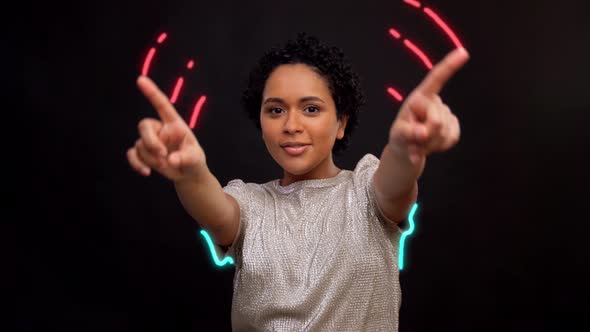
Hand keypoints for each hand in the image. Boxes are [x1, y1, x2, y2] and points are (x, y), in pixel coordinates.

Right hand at [126, 76, 206, 181]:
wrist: (188, 174)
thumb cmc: (193, 161)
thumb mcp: (195, 159)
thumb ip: (185, 158)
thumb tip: (171, 160)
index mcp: (174, 124)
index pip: (162, 105)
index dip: (152, 92)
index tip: (141, 79)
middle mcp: (160, 129)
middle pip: (144, 125)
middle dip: (150, 141)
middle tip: (162, 156)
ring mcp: (150, 141)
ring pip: (140, 144)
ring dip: (150, 158)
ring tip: (164, 166)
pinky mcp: (144, 153)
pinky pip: (132, 154)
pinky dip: (136, 163)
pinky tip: (145, 172)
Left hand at [389, 47, 469, 166]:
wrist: (408, 149)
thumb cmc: (401, 136)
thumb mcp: (398, 135)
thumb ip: (408, 133)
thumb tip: (423, 133)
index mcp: (420, 97)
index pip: (435, 79)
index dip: (449, 65)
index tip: (463, 52)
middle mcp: (435, 102)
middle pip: (437, 120)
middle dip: (426, 135)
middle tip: (415, 140)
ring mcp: (446, 114)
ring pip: (443, 132)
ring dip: (430, 143)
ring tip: (420, 142)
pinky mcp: (454, 127)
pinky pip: (451, 138)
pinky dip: (439, 146)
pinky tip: (430, 145)